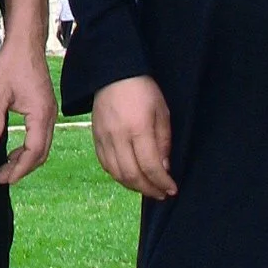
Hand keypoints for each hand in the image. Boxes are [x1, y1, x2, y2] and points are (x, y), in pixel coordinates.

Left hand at [0, 32, 57, 185]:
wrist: (24, 43)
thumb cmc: (11, 64)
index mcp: (40, 114)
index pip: (34, 151)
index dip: (20, 168)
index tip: (4, 179)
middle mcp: (49, 115)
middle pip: (41, 152)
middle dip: (23, 168)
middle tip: (2, 178)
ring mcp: (50, 111)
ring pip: (42, 145)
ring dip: (26, 158)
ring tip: (6, 167)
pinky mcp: (45, 107)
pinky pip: (41, 135)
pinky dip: (29, 147)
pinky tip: (14, 149)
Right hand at [90, 74, 176, 198]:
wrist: (114, 73)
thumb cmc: (143, 89)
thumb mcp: (162, 112)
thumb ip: (163, 142)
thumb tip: (164, 168)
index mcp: (138, 128)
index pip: (150, 166)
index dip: (162, 182)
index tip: (172, 189)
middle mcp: (118, 136)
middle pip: (132, 175)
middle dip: (149, 190)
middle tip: (161, 194)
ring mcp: (104, 138)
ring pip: (117, 173)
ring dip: (133, 186)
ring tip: (147, 188)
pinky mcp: (95, 138)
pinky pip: (105, 165)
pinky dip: (118, 176)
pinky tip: (130, 177)